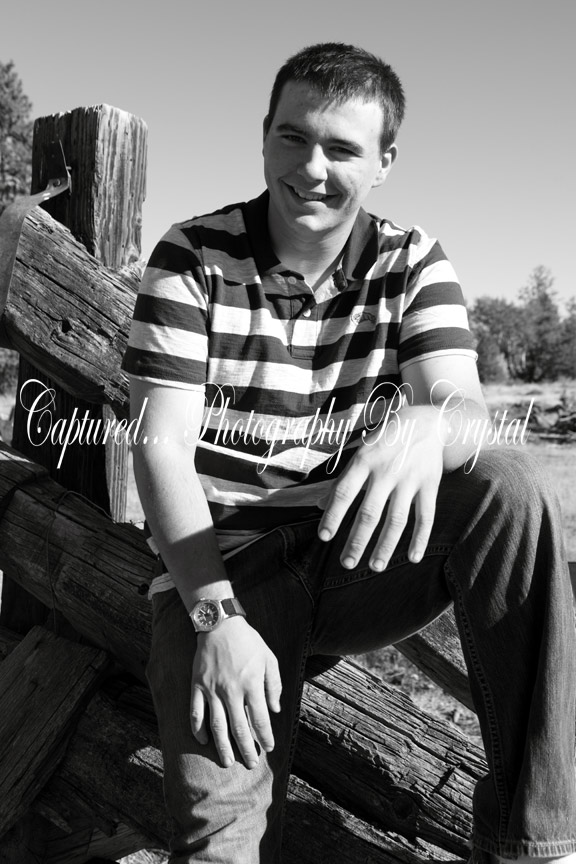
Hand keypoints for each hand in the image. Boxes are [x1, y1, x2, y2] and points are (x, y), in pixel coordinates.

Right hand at [190, 616, 281, 768]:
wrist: (220, 624)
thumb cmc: (248, 641)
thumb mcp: (269, 659)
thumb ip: (274, 685)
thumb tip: (275, 709)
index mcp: (252, 684)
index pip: (260, 719)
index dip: (265, 737)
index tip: (269, 748)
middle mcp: (232, 691)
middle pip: (239, 728)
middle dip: (247, 749)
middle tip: (251, 763)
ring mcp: (212, 689)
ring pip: (217, 725)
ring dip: (223, 746)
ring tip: (227, 762)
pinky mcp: (198, 685)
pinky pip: (196, 712)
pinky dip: (198, 729)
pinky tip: (203, 741)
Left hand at [318, 405, 445, 570]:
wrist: (428, 420)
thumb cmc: (386, 439)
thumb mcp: (361, 450)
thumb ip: (343, 478)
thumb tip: (321, 505)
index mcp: (365, 460)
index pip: (345, 491)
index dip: (333, 515)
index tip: (324, 537)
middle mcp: (387, 471)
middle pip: (370, 512)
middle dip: (357, 540)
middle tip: (346, 563)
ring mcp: (410, 479)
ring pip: (397, 519)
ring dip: (385, 546)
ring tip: (374, 567)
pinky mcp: (430, 485)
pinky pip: (426, 516)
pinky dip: (420, 538)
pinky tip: (412, 558)